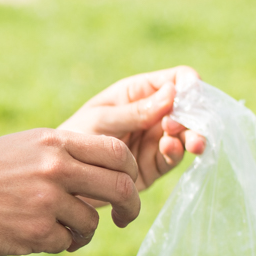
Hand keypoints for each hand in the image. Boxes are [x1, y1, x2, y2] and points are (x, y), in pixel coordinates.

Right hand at [0, 128, 142, 255]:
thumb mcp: (22, 147)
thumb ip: (63, 154)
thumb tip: (107, 170)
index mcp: (53, 141)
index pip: (116, 152)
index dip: (129, 171)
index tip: (126, 186)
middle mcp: (54, 168)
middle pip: (119, 188)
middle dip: (130, 207)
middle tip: (124, 218)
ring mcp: (46, 201)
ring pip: (91, 222)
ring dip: (82, 232)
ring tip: (58, 230)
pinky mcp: (35, 233)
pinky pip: (66, 244)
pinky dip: (56, 244)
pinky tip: (33, 237)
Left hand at [58, 66, 205, 190]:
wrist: (62, 175)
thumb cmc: (75, 136)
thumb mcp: (102, 119)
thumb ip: (135, 111)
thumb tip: (173, 93)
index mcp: (139, 92)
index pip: (176, 80)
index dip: (189, 85)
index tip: (191, 95)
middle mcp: (153, 113)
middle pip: (188, 108)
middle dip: (194, 115)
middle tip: (179, 125)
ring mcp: (156, 138)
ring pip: (187, 133)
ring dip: (193, 136)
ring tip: (194, 143)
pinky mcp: (155, 163)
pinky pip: (174, 156)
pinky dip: (177, 152)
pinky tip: (169, 149)